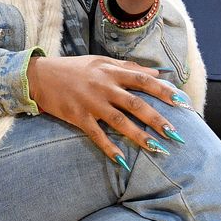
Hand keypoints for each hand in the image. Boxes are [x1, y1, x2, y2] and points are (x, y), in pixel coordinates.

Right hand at [28, 55, 189, 163]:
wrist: (38, 76)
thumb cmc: (71, 68)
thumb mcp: (99, 61)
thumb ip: (127, 67)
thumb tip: (155, 72)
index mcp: (109, 71)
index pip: (142, 80)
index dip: (164, 91)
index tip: (183, 102)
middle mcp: (102, 86)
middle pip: (135, 103)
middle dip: (157, 119)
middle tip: (176, 134)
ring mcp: (90, 102)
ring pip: (119, 121)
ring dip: (139, 135)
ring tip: (158, 148)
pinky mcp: (77, 116)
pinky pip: (96, 134)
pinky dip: (109, 147)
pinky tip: (121, 160)